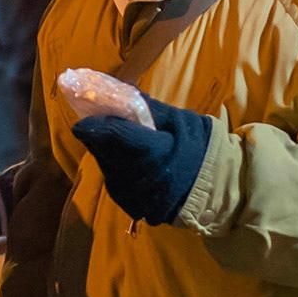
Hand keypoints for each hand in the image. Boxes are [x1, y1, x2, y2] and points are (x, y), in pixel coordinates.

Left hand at [70, 97, 211, 225]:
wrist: (215, 191)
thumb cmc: (199, 150)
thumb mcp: (178, 121)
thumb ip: (147, 108)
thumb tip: (120, 90)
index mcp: (150, 151)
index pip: (110, 134)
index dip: (93, 122)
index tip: (82, 109)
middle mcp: (135, 176)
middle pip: (102, 148)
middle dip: (99, 133)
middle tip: (101, 118)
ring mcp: (130, 194)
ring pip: (105, 164)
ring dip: (107, 150)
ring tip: (121, 140)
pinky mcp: (129, 205)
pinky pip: (114, 179)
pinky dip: (116, 167)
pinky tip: (129, 160)